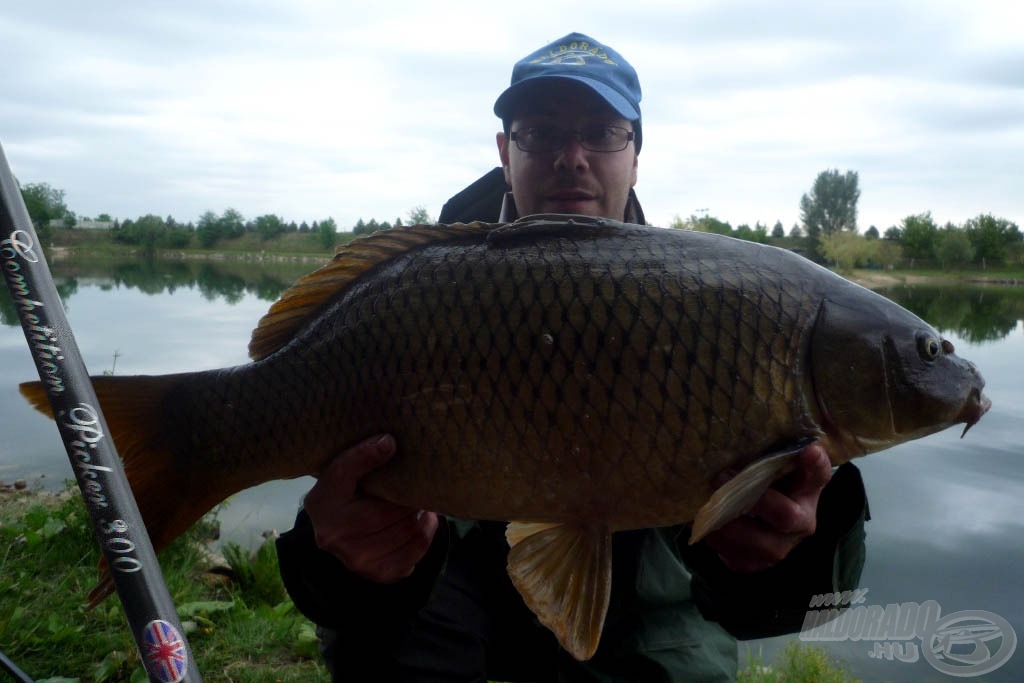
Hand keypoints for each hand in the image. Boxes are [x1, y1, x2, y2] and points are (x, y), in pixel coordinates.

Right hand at [303, 435, 438, 582]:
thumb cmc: (339, 495)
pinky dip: (425, 532)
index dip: (384, 471)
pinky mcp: (380, 574)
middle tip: (416, 483)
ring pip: (409, 531)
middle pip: (392, 514)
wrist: (332, 532)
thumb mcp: (338, 472)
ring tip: (417, 500)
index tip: (393, 448)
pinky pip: (416, 551)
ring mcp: (359, 562)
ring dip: (419, 514)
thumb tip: (389, 443)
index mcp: (324, 507)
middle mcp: (337, 540)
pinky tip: (421, 519)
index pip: (359, 484)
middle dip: (409, 496)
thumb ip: (359, 456)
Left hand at [703, 444, 831, 572]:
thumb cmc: (766, 487)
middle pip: (785, 515)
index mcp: (808, 492)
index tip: (810, 449)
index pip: (819, 476)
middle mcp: (801, 523)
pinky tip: (706, 522)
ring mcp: (779, 548)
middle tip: (722, 476)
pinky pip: (733, 555)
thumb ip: (769, 454)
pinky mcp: (754, 563)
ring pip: (755, 541)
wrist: (760, 528)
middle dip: (754, 498)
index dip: (815, 465)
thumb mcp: (772, 469)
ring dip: (728, 521)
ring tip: (708, 502)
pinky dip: (716, 537)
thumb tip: (743, 425)